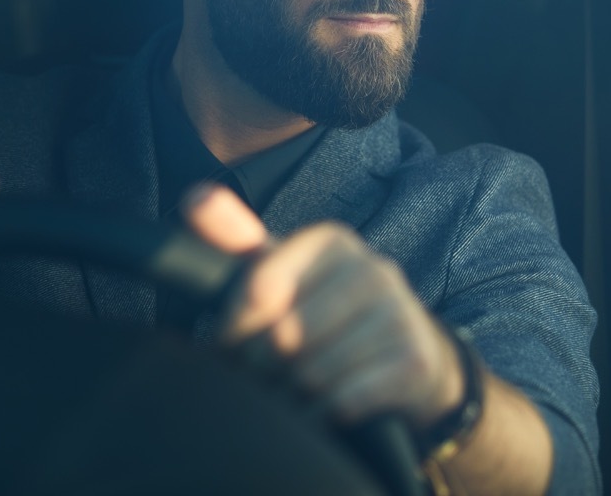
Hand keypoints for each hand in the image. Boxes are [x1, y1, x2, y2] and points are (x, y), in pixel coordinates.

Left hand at [182, 185, 463, 428]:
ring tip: (288, 393)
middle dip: (260, 367)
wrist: (407, 357)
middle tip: (259, 377)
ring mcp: (399, 314)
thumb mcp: (281, 271)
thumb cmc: (325, 311)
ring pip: (313, 372)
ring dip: (291, 396)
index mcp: (330, 240)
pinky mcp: (415, 362)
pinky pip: (346, 400)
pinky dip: (323, 414)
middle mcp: (371, 268)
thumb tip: (195, 197)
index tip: (229, 346)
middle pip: (283, 336)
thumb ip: (235, 237)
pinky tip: (321, 410)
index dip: (235, 329)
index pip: (259, 288)